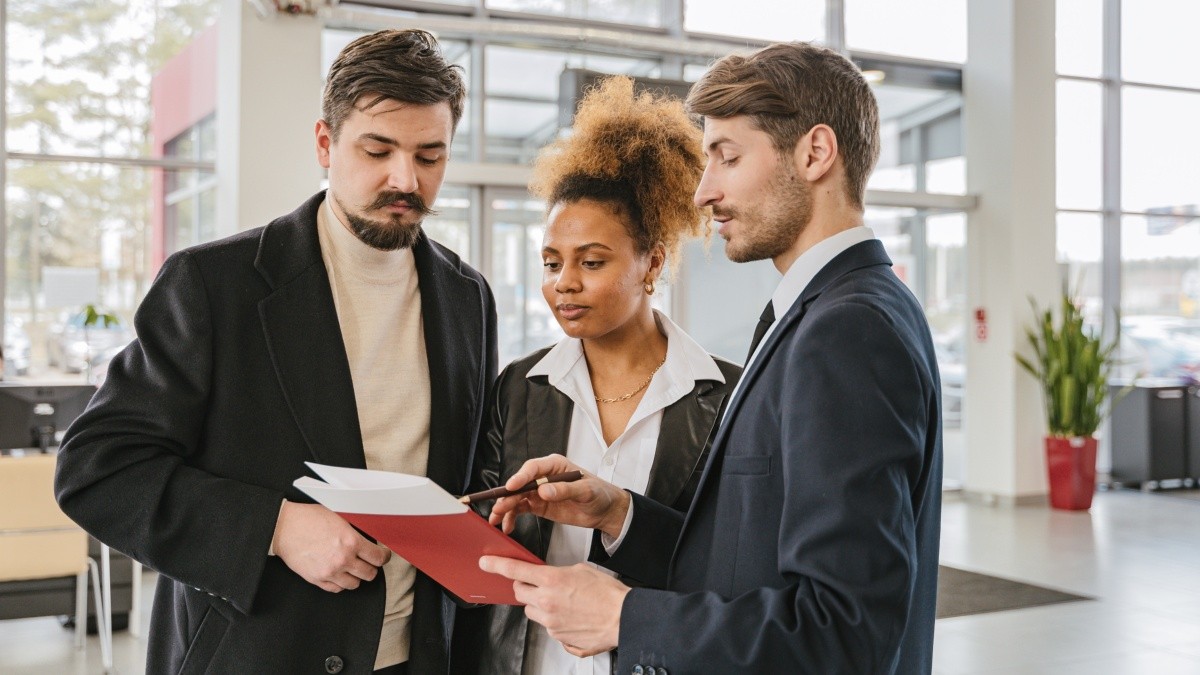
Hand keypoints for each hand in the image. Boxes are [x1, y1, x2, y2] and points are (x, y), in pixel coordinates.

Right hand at [271, 501, 391, 592]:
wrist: (284, 528)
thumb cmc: (309, 518)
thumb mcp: (339, 517)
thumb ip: (355, 530)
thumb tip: (369, 536)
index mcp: (351, 541)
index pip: (378, 558)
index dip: (384, 557)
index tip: (383, 556)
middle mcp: (343, 559)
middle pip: (369, 574)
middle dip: (372, 567)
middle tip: (369, 562)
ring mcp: (330, 572)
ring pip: (354, 584)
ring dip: (357, 577)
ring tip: (354, 568)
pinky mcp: (317, 579)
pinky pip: (336, 589)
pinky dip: (341, 583)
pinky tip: (340, 574)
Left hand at [480, 556, 627, 654]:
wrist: (624, 617)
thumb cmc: (608, 594)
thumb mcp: (580, 570)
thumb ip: (558, 572)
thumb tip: (549, 576)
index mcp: (552, 580)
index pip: (515, 570)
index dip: (497, 565)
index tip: (486, 563)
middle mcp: (547, 602)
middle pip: (520, 592)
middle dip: (524, 586)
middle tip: (539, 584)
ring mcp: (551, 622)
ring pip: (531, 610)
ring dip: (539, 604)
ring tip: (562, 601)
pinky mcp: (558, 637)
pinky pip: (547, 626)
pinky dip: (555, 620)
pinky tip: (571, 615)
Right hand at [488, 454, 629, 537]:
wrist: (605, 511)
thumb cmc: (600, 494)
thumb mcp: (586, 491)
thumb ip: (565, 490)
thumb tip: (544, 490)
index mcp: (555, 466)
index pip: (533, 468)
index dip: (520, 477)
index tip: (511, 486)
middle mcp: (544, 477)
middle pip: (520, 484)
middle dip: (507, 496)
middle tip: (499, 508)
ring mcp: (540, 492)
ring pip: (517, 498)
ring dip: (505, 508)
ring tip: (497, 520)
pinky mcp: (539, 506)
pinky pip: (521, 510)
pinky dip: (512, 517)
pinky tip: (507, 526)